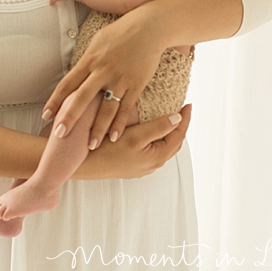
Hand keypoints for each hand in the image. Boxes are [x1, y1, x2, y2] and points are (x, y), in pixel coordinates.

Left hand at [41, 8, 166, 146]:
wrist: (150, 27)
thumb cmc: (122, 31)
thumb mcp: (97, 41)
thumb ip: (86, 60)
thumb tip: (75, 73)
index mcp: (90, 60)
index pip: (67, 84)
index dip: (55, 101)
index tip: (46, 115)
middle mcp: (102, 71)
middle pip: (82, 98)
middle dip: (70, 118)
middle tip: (60, 135)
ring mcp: (119, 79)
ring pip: (105, 109)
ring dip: (97, 129)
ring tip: (91, 145)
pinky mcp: (136, 84)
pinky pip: (126, 108)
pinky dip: (119, 124)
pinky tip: (113, 137)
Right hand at [73, 104, 192, 179]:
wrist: (84, 166)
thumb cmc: (107, 151)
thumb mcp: (135, 136)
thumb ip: (158, 127)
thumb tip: (177, 119)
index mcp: (157, 156)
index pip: (178, 135)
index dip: (184, 119)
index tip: (187, 104)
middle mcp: (152, 164)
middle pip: (173, 143)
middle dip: (179, 126)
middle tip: (180, 110)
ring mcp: (142, 166)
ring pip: (162, 147)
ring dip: (167, 132)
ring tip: (168, 117)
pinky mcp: (133, 165)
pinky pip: (151, 150)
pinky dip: (156, 138)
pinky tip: (150, 130)